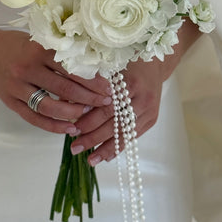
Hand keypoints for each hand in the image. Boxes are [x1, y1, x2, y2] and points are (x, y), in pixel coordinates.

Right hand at [0, 27, 112, 134]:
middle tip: (106, 103)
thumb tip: (95, 68)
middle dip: (89, 98)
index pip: (72, 68)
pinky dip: (53, 126)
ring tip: (88, 114)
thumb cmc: (18, 45)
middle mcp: (28, 69)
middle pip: (64, 89)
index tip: (109, 88)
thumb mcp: (39, 41)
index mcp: (39, 50)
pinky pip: (34, 118)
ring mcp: (17, 87)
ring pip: (50, 106)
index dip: (93, 80)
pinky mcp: (11, 101)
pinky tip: (69, 129)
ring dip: (72, 113)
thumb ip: (61, 53)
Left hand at [70, 20, 200, 163]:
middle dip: (93, 137)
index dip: (89, 120)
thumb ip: (91, 85)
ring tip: (89, 160)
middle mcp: (142, 98)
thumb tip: (66, 104)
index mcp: (130, 82)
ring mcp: (149, 110)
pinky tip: (105, 157)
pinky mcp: (152, 118)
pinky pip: (133, 136)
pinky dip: (119, 147)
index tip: (72, 129)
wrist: (155, 61)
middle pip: (115, 123)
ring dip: (106, 148)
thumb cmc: (126, 61)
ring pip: (125, 134)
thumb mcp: (109, 66)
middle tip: (74, 148)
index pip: (107, 107)